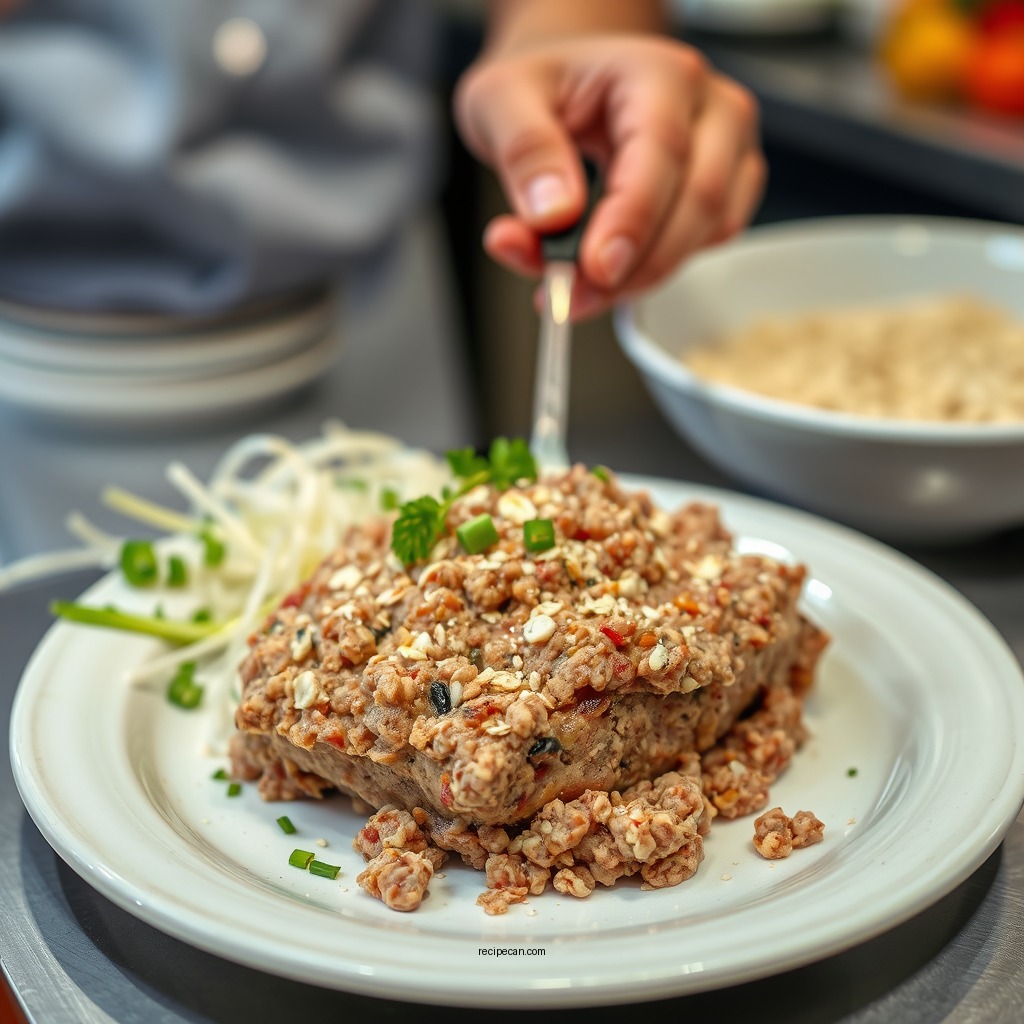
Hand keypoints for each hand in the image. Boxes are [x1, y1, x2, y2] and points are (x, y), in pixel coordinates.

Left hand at [455, 34, 764, 319]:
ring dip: (640, 276)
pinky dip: (653, 271)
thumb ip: (524, 153)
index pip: (662, 152)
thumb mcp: (501, 101)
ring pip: (706, 232)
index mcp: (658, 74)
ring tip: (574, 283)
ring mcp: (727, 150)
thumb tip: (555, 215)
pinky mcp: (726, 191)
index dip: (632, 219)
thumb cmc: (541, 90)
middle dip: (634, 265)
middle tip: (572, 294)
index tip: (595, 268)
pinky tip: (605, 268)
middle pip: (698, 201)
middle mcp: (708, 107)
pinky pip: (704, 246)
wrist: (562, 90)